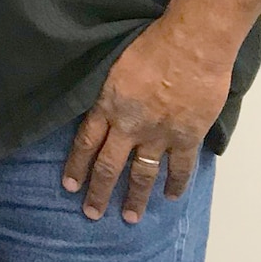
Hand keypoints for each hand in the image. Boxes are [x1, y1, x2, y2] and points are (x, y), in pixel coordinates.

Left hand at [61, 19, 230, 222]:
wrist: (191, 44)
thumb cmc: (152, 44)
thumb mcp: (114, 65)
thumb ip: (107, 91)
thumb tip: (101, 105)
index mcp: (108, 106)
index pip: (85, 143)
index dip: (76, 166)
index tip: (69, 186)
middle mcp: (129, 126)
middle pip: (109, 165)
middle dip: (98, 192)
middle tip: (91, 213)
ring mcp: (159, 134)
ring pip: (142, 174)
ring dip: (135, 197)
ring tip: (129, 217)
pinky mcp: (187, 136)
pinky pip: (181, 167)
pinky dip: (176, 184)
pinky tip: (171, 197)